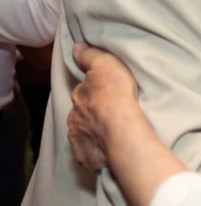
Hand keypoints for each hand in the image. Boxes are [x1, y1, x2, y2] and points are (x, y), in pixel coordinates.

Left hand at [68, 43, 138, 172]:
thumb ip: (90, 56)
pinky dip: (98, 153)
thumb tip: (77, 46)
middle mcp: (74, 121)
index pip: (82, 94)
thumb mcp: (105, 64)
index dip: (91, 93)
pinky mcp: (89, 159)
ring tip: (112, 135)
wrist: (121, 130)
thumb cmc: (114, 95)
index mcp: (77, 100)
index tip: (102, 95)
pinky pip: (92, 155)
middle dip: (91, 116)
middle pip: (82, 117)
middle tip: (108, 116)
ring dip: (95, 135)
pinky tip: (109, 151)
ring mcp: (80, 142)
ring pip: (86, 136)